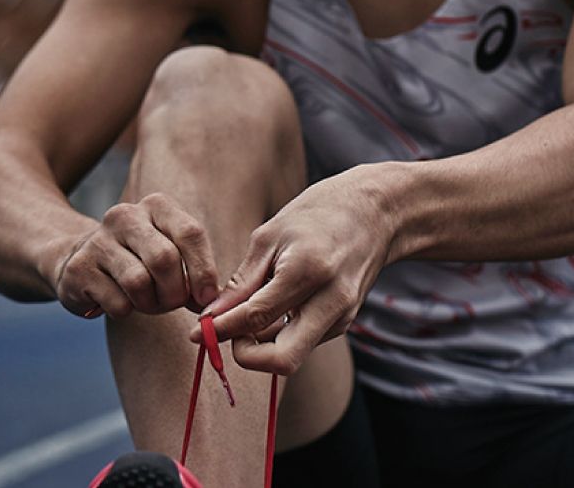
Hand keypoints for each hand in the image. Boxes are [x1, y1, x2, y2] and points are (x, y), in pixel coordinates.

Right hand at [51, 193, 219, 318]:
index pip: (190, 233)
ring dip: (150, 304)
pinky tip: (120, 302)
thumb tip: (213, 301)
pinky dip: (126, 311)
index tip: (207, 298)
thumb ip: (195, 272)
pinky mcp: (78, 268)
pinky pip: (117, 302)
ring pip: (138, 282)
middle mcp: (126, 216)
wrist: (83, 263)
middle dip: (175, 292)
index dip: (204, 269)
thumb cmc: (140, 261)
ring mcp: (98, 240)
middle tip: (174, 303)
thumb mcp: (171, 254)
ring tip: (148, 302)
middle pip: (164, 259)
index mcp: (157, 206)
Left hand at [198, 168, 395, 374]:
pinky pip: (305, 340)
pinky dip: (282, 333)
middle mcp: (331, 300)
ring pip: (292, 354)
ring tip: (251, 310)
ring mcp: (343, 315)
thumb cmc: (319, 214)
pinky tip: (278, 305)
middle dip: (246, 356)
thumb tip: (209, 318)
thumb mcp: (271, 235)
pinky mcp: (346, 321)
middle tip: (229, 335)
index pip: (255, 318)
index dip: (220, 330)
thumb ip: (242, 282)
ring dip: (263, 344)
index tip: (197, 332)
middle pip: (282, 360)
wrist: (376, 212)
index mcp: (307, 270)